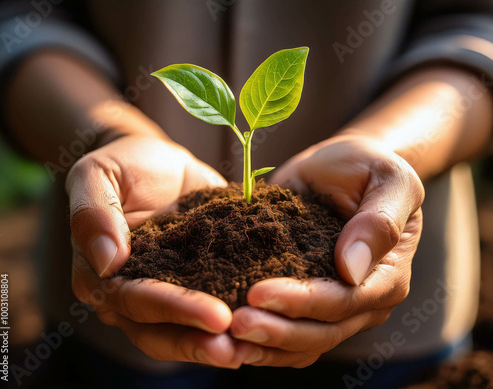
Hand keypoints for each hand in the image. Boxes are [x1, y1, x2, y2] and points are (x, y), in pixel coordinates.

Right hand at [66, 135, 245, 367]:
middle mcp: (134, 294)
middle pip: (162, 331)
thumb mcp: (98, 175)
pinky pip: (218, 302)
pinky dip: (240, 317)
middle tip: (239, 349)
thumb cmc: (124, 165)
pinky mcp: (201, 280)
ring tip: (258, 348)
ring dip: (221, 344)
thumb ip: (93, 213)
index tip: (217, 316)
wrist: (158, 161)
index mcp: (103, 276)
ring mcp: (169, 291)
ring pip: (188, 331)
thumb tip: (110, 262)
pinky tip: (270, 323)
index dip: (176, 310)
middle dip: (200, 342)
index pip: (137, 301)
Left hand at [230, 135, 423, 366]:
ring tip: (225, 338)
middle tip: (235, 323)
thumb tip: (353, 269)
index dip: (302, 302)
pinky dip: (260, 341)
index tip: (258, 293)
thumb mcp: (388, 179)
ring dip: (264, 346)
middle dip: (277, 331)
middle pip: (321, 332)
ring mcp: (333, 305)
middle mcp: (362, 300)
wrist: (341, 167)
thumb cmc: (366, 167)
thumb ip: (379, 221)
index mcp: (386, 276)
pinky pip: (285, 332)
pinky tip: (228, 336)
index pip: (345, 301)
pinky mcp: (304, 299)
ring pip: (301, 343)